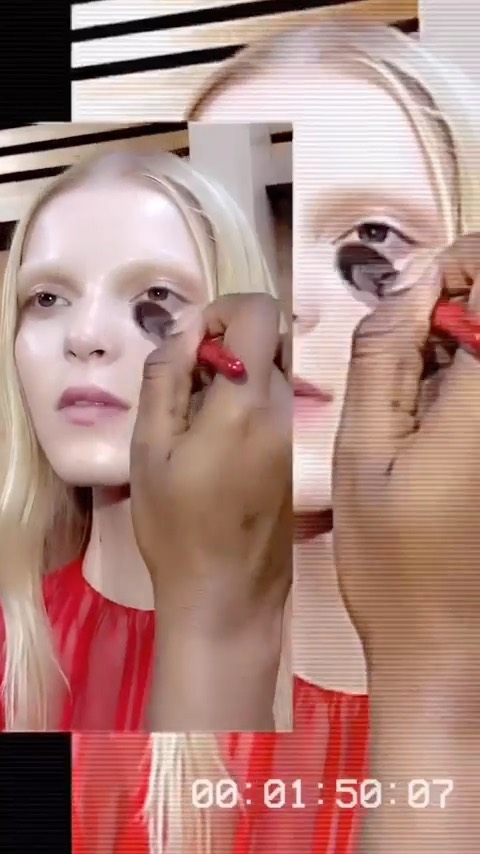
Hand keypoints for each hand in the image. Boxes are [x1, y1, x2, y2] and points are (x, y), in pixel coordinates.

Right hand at [130, 293, 291, 641]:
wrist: (226, 596)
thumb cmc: (176, 527)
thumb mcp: (149, 448)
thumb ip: (164, 377)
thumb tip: (186, 329)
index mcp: (246, 401)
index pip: (260, 311)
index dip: (222, 311)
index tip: (194, 348)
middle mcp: (284, 409)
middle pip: (269, 339)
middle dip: (227, 346)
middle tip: (189, 390)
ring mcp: (298, 433)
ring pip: (274, 371)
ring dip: (237, 377)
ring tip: (201, 424)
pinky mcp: (301, 455)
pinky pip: (279, 404)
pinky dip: (250, 404)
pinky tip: (222, 447)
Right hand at [333, 235, 479, 680]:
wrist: (448, 649)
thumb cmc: (397, 567)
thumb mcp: (363, 452)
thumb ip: (382, 357)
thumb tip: (408, 290)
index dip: (462, 265)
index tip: (421, 297)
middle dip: (462, 309)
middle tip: (412, 350)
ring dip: (467, 351)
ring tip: (421, 402)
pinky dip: (472, 386)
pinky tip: (443, 428)